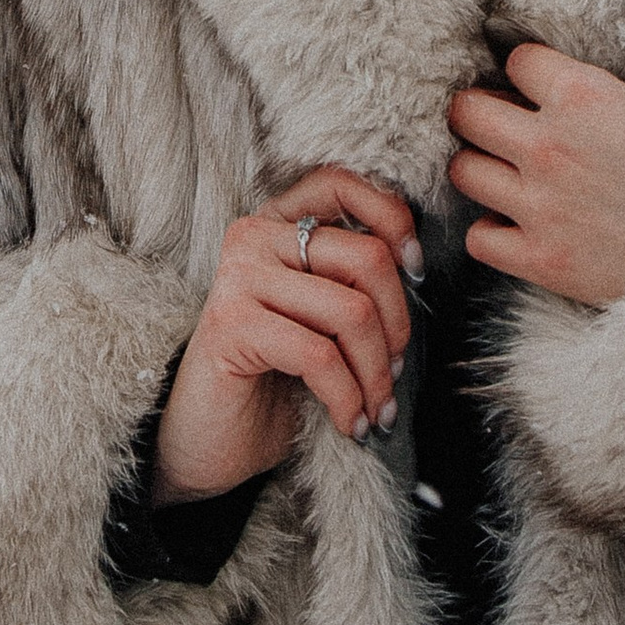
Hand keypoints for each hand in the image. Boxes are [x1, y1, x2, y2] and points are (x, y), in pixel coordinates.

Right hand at [153, 167, 418, 503]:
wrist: (208, 442)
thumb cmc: (273, 382)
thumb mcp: (320, 321)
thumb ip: (351, 282)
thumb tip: (415, 268)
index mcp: (277, 225)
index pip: (340, 182)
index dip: (391, 220)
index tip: (415, 272)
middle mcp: (253, 238)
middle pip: (366, 257)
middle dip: (398, 328)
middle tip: (394, 374)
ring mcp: (238, 277)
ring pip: (352, 312)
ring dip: (376, 376)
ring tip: (375, 409)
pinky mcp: (231, 325)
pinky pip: (320, 356)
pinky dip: (348, 400)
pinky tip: (349, 423)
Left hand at [447, 44, 624, 306]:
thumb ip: (615, 97)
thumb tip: (584, 96)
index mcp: (584, 97)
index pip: (516, 61)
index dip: (528, 71)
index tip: (537, 85)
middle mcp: (550, 146)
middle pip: (466, 112)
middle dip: (480, 113)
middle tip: (499, 124)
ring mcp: (541, 206)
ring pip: (463, 172)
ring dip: (482, 169)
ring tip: (507, 175)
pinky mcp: (543, 260)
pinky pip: (479, 239)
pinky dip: (493, 233)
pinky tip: (517, 228)